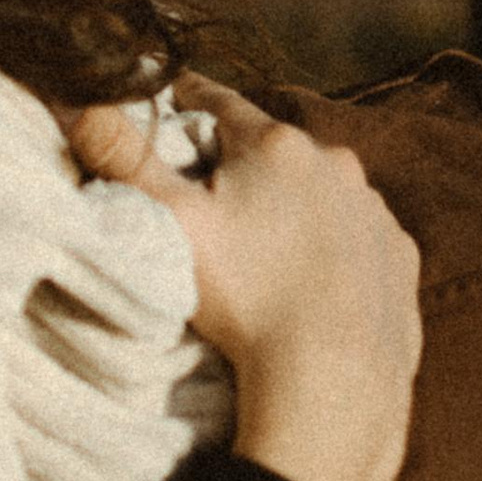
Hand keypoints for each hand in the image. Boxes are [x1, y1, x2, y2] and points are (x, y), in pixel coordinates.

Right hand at [66, 75, 420, 480]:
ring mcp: (376, 212)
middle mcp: (337, 164)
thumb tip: (81, 103)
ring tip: (263, 253)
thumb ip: (124, 158)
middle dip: (244, 165)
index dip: (188, 105)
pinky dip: (335, 250)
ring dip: (294, 208)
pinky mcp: (400, 258)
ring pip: (321, 194)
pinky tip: (312, 283)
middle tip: (211, 205)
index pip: (219, 103)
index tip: (171, 107)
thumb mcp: (169, 222)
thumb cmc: (246, 297)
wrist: (334, 377)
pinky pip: (359, 240)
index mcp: (277, 146)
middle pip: (274, 150)